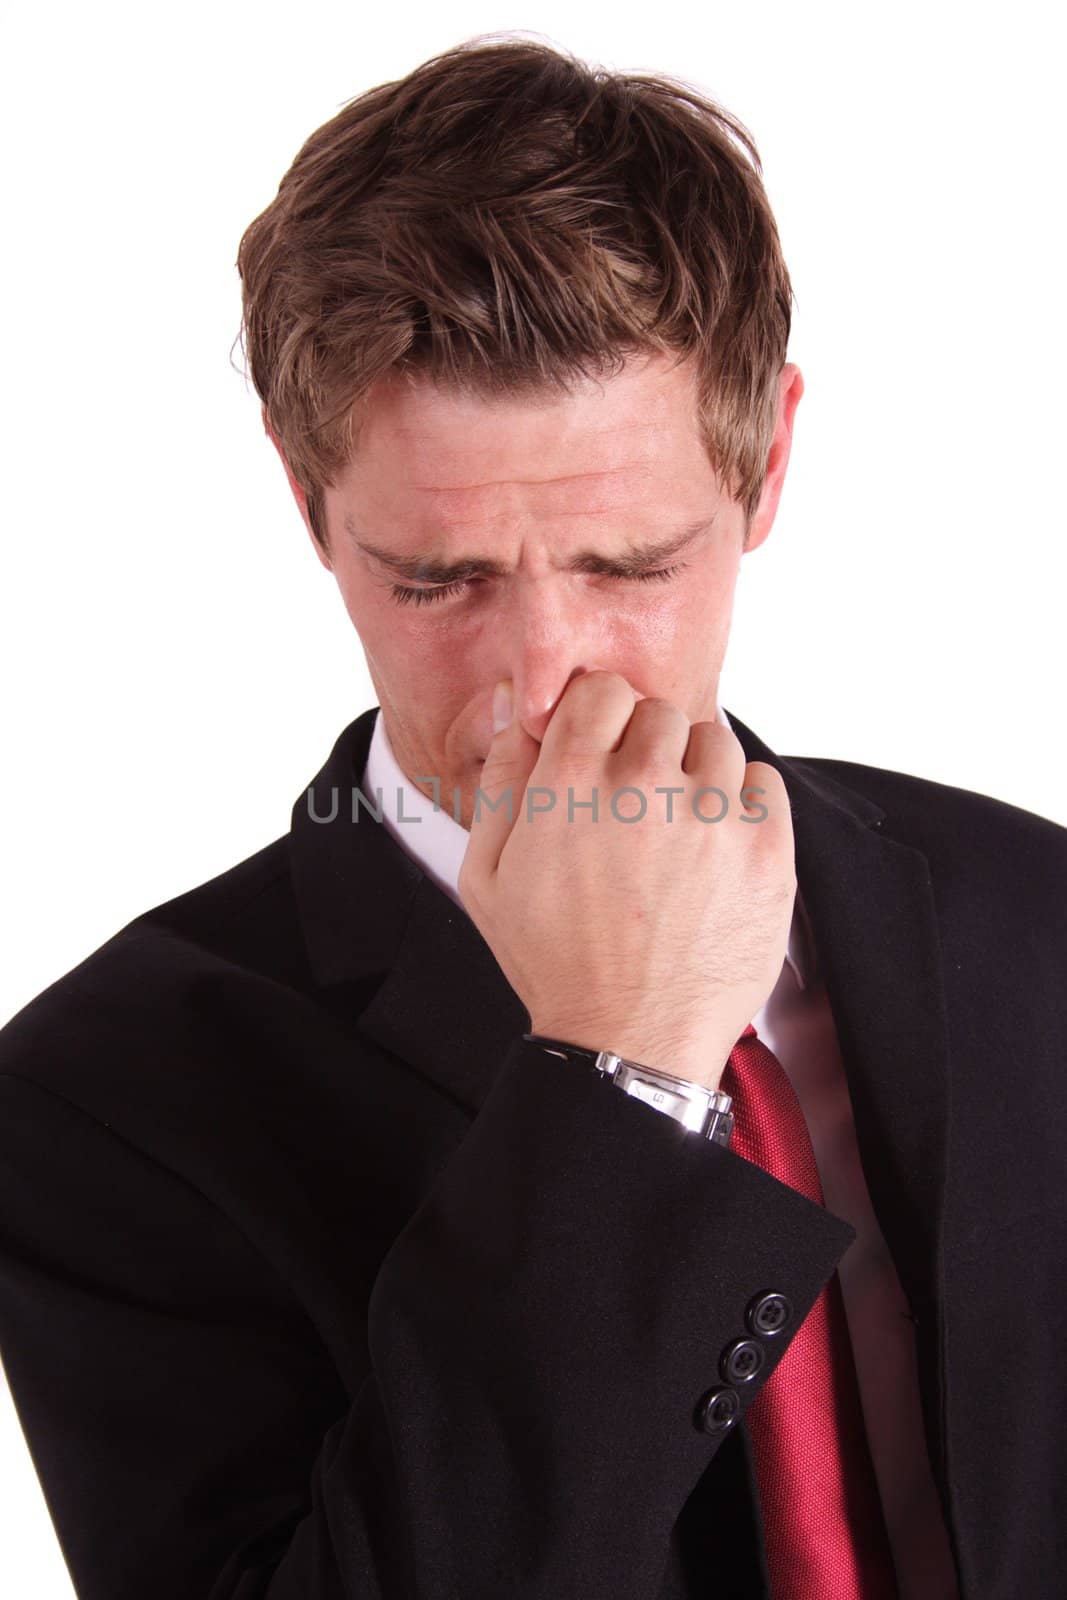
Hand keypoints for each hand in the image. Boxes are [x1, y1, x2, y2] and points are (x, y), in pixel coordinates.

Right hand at [458, 670, 796, 1089]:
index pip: (603, 688)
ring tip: (677, 834)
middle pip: (661, 711)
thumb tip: (514, 699)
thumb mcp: (487, 873)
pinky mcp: (766, 850)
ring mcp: (712, 817)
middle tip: (637, 807)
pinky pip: (764, 782)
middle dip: (648, 747)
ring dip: (696, 774)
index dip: (601, 717)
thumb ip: (500, 775)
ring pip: (715, 741)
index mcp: (571, 782)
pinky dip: (743, 804)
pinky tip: (714, 850)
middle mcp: (644, 786)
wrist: (628, 1041)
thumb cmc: (554, 961)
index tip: (605, 752)